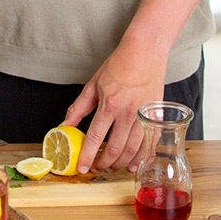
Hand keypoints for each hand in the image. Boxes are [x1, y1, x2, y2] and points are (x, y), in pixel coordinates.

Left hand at [62, 49, 164, 172]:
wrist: (146, 51)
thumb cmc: (120, 65)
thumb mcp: (93, 84)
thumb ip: (78, 108)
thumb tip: (64, 125)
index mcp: (110, 104)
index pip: (95, 138)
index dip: (88, 156)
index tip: (83, 168)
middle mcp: (128, 113)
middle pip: (115, 150)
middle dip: (104, 164)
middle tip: (97, 168)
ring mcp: (144, 116)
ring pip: (133, 151)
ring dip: (121, 164)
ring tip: (112, 167)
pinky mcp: (156, 117)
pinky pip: (150, 144)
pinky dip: (142, 158)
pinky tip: (135, 164)